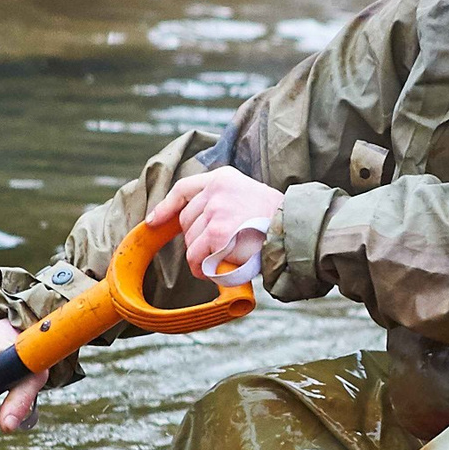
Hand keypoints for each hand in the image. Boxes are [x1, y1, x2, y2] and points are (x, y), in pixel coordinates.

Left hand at [151, 167, 286, 283]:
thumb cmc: (275, 220)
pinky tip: (215, 271)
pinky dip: (202, 269)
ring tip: (221, 260)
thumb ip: (222, 201)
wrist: (294, 230)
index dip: (166, 207)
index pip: (183, 189)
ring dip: (200, 256)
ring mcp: (216, 211)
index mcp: (224, 178)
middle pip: (186, 220)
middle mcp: (216, 190)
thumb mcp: (248, 195)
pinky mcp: (217, 234)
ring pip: (190, 241)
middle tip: (217, 250)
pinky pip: (197, 257)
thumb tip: (196, 224)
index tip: (154, 221)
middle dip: (196, 239)